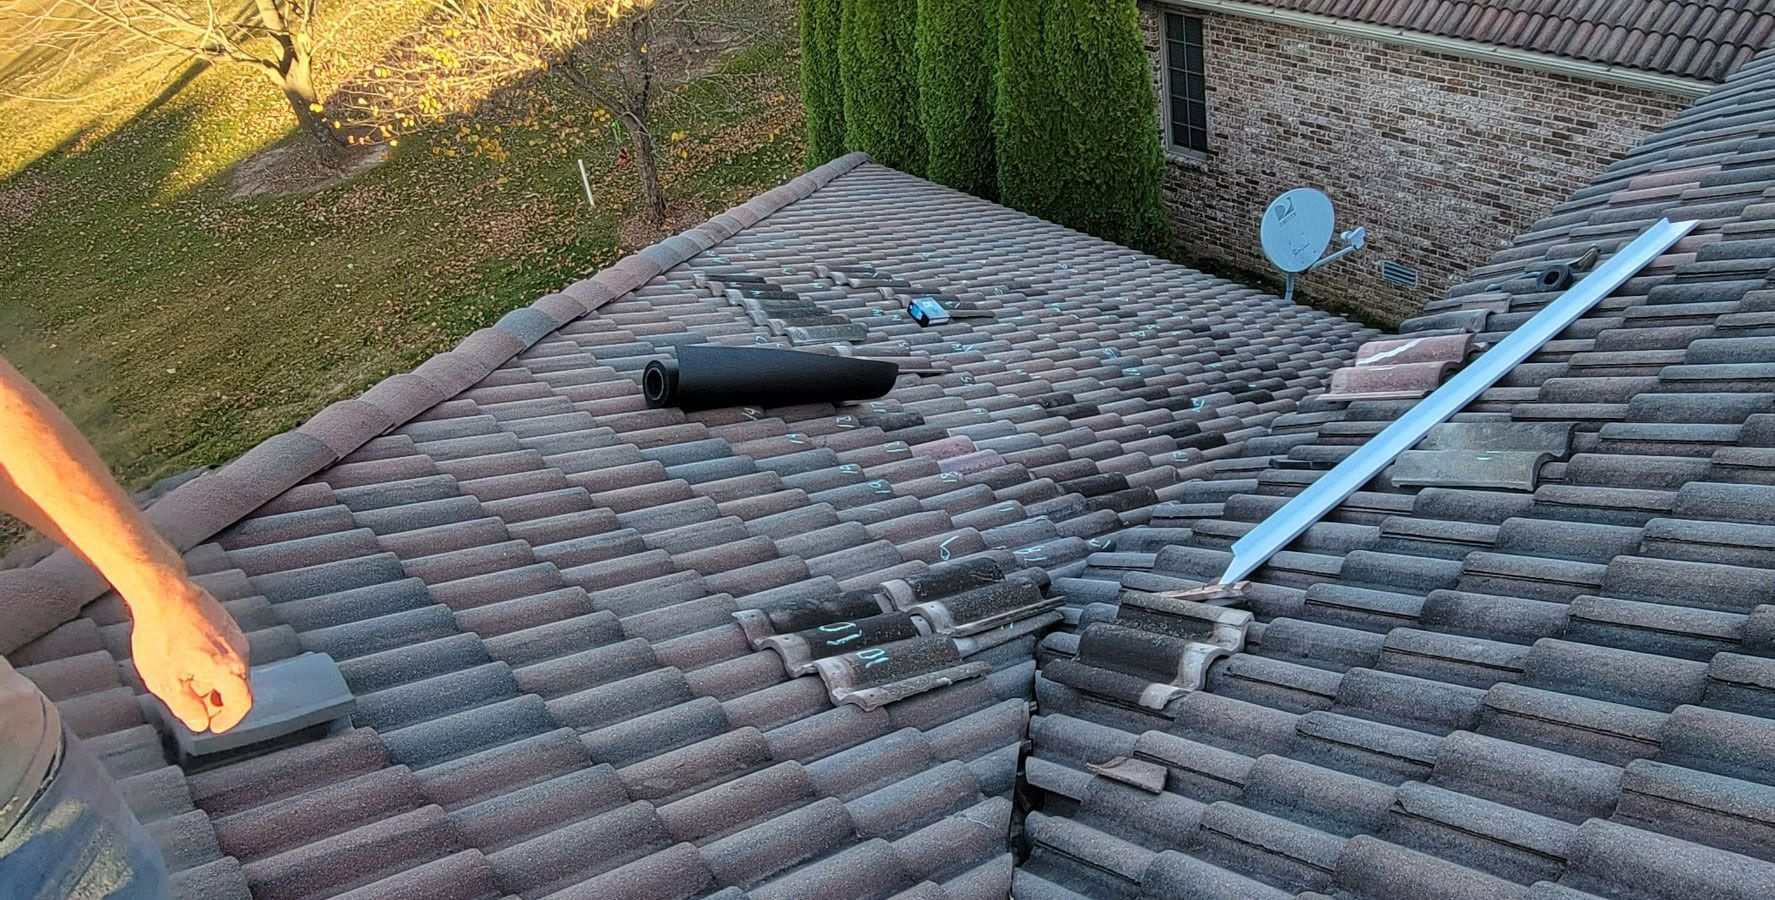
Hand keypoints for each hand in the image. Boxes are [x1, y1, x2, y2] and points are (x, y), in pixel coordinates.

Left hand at [130, 583, 253, 733]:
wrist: (164, 593)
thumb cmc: (162, 635)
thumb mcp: (165, 681)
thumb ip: (186, 707)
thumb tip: (200, 723)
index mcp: (229, 670)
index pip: (242, 704)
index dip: (229, 720)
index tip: (213, 726)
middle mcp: (240, 653)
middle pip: (237, 687)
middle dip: (217, 701)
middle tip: (193, 705)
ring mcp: (236, 636)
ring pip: (231, 669)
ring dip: (213, 682)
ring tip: (184, 680)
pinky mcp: (227, 624)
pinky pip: (227, 653)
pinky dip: (213, 664)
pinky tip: (186, 658)